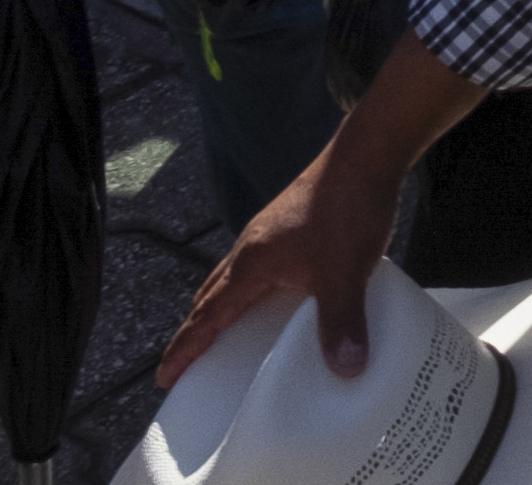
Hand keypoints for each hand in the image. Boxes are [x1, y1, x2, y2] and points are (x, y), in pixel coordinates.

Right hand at [164, 139, 407, 388]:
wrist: (367, 154)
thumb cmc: (348, 209)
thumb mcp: (345, 273)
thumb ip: (342, 322)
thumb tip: (346, 371)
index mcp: (250, 264)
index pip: (206, 316)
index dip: (185, 348)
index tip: (163, 377)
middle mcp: (250, 248)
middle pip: (211, 296)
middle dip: (197, 332)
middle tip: (188, 364)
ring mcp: (268, 233)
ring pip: (233, 279)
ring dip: (223, 308)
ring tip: (226, 337)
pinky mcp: (289, 224)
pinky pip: (258, 266)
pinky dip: (251, 289)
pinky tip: (276, 296)